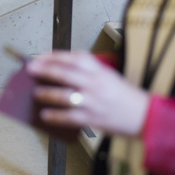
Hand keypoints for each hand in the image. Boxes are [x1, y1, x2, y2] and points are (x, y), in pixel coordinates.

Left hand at [27, 50, 149, 137]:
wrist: (144, 116)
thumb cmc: (122, 94)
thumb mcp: (108, 75)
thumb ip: (87, 71)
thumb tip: (59, 69)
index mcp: (100, 71)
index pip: (75, 58)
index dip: (55, 56)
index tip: (40, 56)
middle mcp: (96, 84)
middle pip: (66, 74)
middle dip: (46, 70)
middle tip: (30, 69)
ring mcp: (94, 102)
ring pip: (65, 96)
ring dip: (47, 93)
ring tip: (36, 92)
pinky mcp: (93, 119)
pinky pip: (70, 117)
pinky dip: (56, 116)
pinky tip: (45, 115)